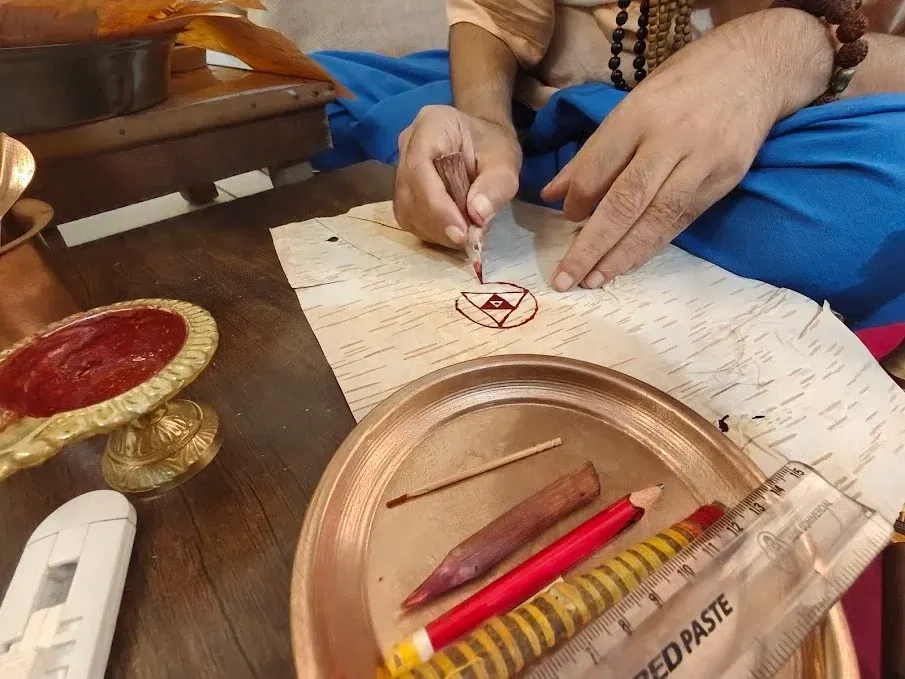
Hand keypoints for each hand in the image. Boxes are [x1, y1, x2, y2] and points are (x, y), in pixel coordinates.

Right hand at [394, 105, 521, 247]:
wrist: (483, 141)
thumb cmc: (493, 145)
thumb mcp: (505, 161)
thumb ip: (496, 185)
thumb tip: (478, 216)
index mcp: (430, 125)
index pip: (419, 168)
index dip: (437, 205)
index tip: (461, 232)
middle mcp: (407, 144)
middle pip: (409, 193)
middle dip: (437, 223)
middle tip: (466, 240)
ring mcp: (400, 168)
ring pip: (406, 209)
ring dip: (434, 231)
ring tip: (463, 235)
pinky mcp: (403, 190)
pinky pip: (409, 217)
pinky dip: (431, 231)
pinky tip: (452, 231)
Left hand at [541, 14, 792, 290]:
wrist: (757, 66)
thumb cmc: (683, 83)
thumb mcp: (633, 102)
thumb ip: (594, 151)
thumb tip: (552, 194)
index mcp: (641, 113)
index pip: (600, 166)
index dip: (578, 200)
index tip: (563, 219)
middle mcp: (672, 139)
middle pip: (626, 201)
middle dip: (592, 244)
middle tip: (566, 277)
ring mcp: (704, 162)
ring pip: (657, 219)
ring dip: (622, 255)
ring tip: (594, 280)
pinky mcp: (726, 180)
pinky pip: (682, 220)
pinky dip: (652, 245)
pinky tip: (629, 263)